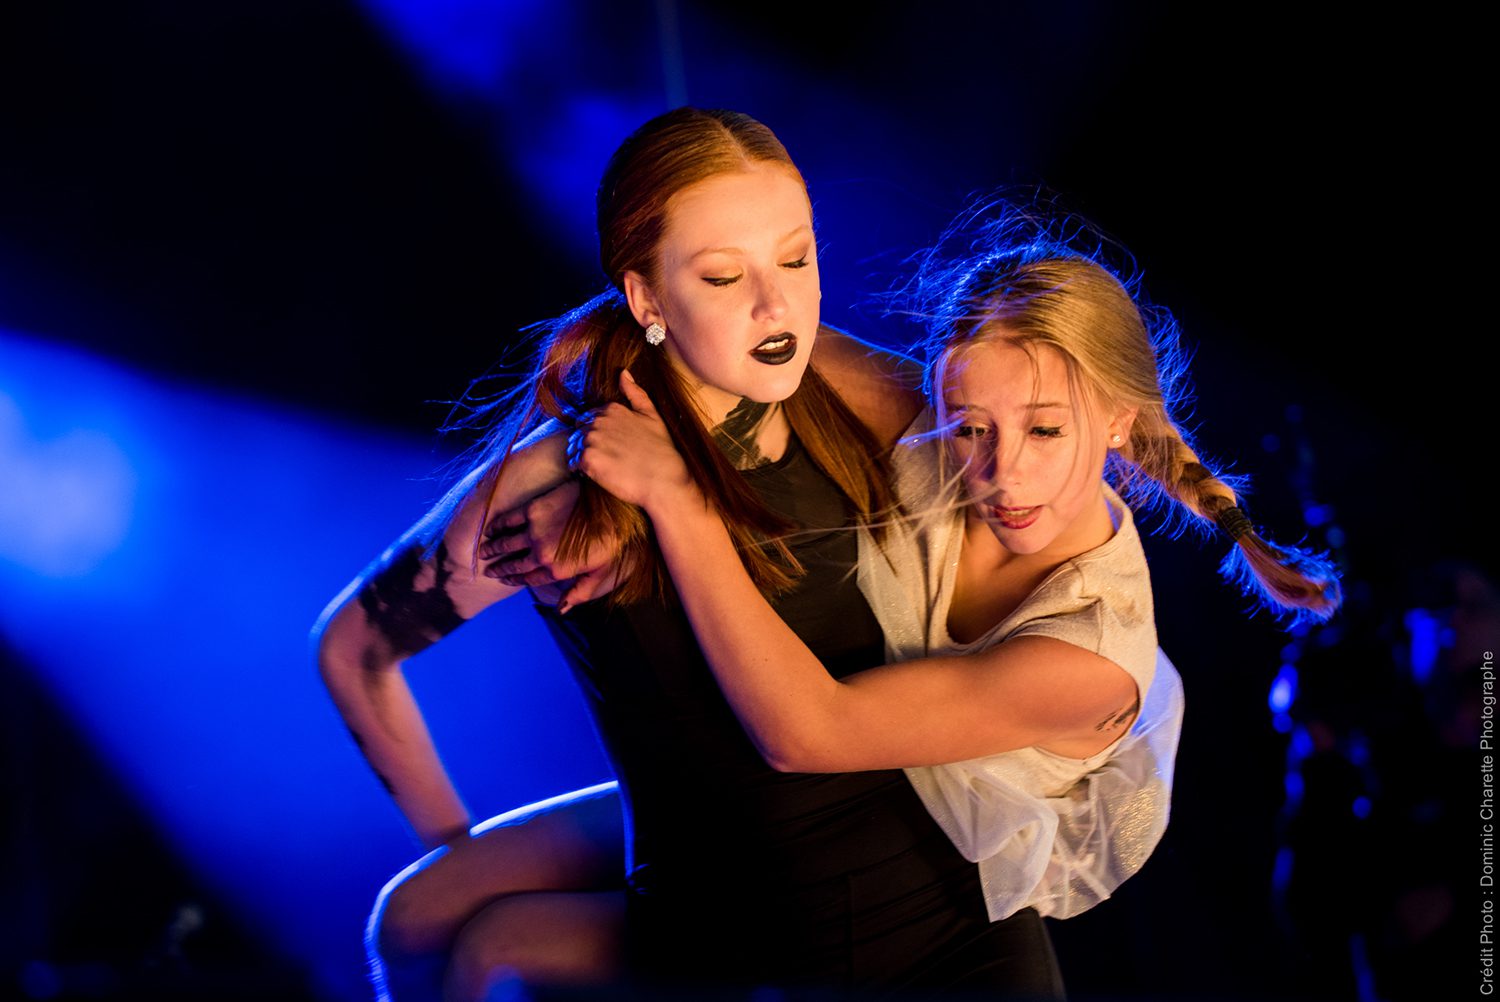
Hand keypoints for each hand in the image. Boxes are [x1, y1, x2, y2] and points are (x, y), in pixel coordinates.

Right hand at [480, 478, 624, 609]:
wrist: (614, 505)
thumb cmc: (613, 540)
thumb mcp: (601, 574)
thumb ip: (579, 593)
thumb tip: (561, 611)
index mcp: (557, 571)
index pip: (529, 578)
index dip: (514, 579)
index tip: (503, 579)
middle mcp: (541, 555)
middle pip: (514, 563)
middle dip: (499, 567)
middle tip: (488, 569)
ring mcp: (535, 531)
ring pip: (507, 543)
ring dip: (493, 548)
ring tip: (483, 551)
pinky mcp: (533, 510)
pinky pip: (509, 520)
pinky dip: (497, 525)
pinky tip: (490, 529)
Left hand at [568, 370, 695, 513]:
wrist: (665, 479)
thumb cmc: (661, 449)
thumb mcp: (652, 415)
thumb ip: (636, 393)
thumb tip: (623, 372)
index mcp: (612, 409)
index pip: (589, 418)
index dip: (597, 433)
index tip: (610, 445)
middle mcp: (599, 421)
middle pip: (580, 432)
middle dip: (588, 443)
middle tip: (607, 458)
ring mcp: (592, 440)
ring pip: (575, 446)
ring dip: (584, 456)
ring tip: (603, 466)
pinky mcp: (588, 460)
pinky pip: (574, 462)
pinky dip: (581, 469)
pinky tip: (597, 474)